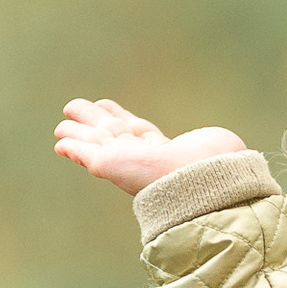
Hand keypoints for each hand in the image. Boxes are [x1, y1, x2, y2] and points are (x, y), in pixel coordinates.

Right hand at [55, 97, 250, 191]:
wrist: (198, 182)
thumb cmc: (211, 166)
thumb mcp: (213, 145)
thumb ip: (212, 145)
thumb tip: (227, 147)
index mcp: (163, 149)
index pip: (137, 130)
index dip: (120, 117)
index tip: (106, 106)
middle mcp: (139, 156)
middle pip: (110, 133)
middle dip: (93, 120)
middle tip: (73, 106)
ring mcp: (122, 161)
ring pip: (93, 142)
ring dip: (77, 132)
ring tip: (62, 123)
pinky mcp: (106, 166)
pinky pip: (84, 154)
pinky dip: (72, 148)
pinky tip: (60, 143)